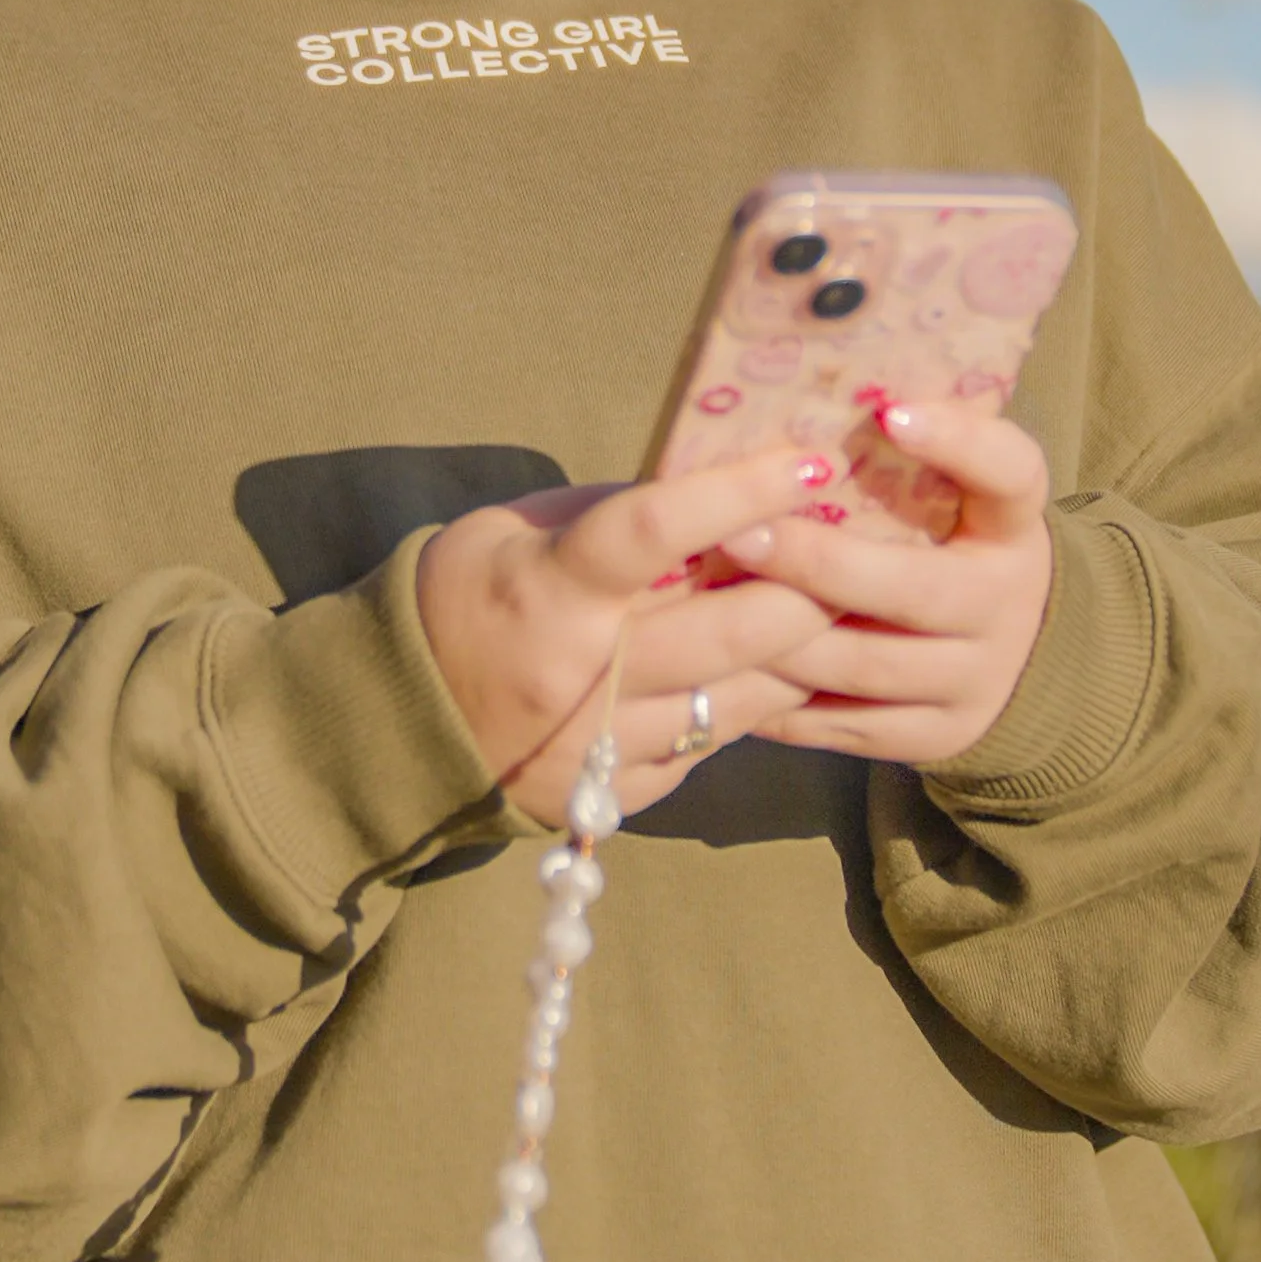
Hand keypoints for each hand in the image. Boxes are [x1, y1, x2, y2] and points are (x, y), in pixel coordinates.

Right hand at [416, 446, 835, 824]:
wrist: (400, 721)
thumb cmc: (469, 595)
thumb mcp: (517, 528)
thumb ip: (611, 512)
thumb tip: (717, 488)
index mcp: (547, 589)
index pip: (657, 529)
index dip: (741, 492)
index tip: (810, 463)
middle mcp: (578, 676)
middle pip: (729, 631)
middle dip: (811, 590)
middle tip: (860, 553)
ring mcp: (600, 747)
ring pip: (741, 700)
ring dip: (801, 655)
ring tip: (844, 611)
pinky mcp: (614, 798)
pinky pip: (711, 748)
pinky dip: (750, 706)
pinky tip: (779, 672)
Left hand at [716, 401, 1053, 766]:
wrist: (1022, 659)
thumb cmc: (954, 545)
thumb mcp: (958, 498)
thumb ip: (908, 459)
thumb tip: (818, 395)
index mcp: (1014, 526)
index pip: (1012, 472)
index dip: (959, 442)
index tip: (891, 410)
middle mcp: (1005, 604)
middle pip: (916, 589)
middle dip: (820, 563)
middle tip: (739, 533)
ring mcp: (976, 679)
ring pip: (868, 665)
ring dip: (783, 635)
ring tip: (711, 604)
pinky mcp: (939, 736)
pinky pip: (850, 723)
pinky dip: (786, 699)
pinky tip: (729, 669)